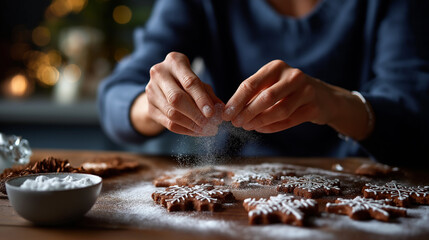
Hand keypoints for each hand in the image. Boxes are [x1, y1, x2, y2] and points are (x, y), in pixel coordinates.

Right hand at [132, 52, 223, 136]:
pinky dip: (185, 130)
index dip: (201, 99)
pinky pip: (168, 124)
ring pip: (172, 113)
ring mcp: (151, 91)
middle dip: (195, 114)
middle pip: (176, 98)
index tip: (212, 113)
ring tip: (206, 129)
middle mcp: (159, 73)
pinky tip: (196, 132)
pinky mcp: (150, 108)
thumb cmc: (186, 81)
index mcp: (174, 62)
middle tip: (210, 124)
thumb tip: (220, 110)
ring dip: (191, 124)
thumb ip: (210, 95)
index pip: (189, 82)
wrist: (162, 86)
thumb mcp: (199, 83)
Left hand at [223, 60, 371, 139]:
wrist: (324, 97)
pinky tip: (261, 128)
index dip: (236, 101)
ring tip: (248, 127)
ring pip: (279, 111)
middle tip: (237, 123)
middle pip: (265, 97)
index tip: (226, 114)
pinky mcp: (314, 107)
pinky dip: (272, 127)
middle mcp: (293, 75)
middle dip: (247, 113)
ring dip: (260, 121)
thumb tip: (230, 110)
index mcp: (276, 67)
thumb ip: (253, 95)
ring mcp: (306, 90)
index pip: (250, 84)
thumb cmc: (288, 91)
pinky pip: (289, 120)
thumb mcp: (271, 84)